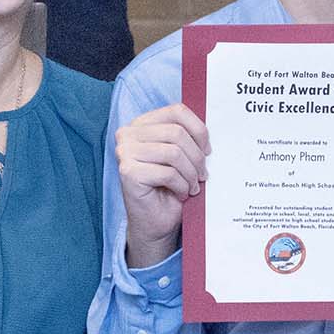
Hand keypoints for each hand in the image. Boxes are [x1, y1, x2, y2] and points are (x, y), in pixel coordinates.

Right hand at [115, 104, 207, 266]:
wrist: (154, 222)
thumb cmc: (169, 187)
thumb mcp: (180, 155)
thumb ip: (187, 136)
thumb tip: (209, 129)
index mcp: (141, 124)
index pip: (177, 111)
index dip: (199, 130)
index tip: (207, 150)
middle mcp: (128, 134)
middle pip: (177, 133)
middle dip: (197, 157)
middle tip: (203, 175)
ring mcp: (125, 152)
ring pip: (174, 152)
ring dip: (191, 173)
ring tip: (193, 186)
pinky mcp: (127, 173)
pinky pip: (168, 173)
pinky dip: (182, 185)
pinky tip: (181, 194)